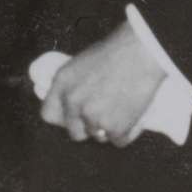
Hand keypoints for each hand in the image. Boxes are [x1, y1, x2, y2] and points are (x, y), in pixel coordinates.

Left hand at [38, 21, 170, 146]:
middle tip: (105, 116)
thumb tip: (73, 105)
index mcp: (62, 83)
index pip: (49, 114)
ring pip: (99, 137)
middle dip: (89, 128)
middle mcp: (73, 102)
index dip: (64, 118)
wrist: (142, 52)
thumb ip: (73, 85)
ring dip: (110, 128)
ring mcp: (93, 117)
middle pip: (75, 133)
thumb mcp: (82, 62)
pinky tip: (135, 116)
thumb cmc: (118, 51)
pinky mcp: (115, 128)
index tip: (76, 117)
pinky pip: (119, 140)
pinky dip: (129, 132)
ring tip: (123, 108)